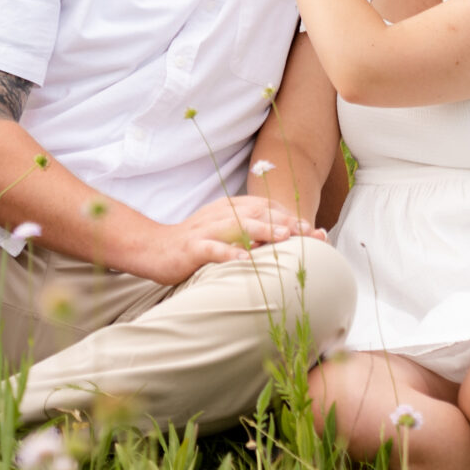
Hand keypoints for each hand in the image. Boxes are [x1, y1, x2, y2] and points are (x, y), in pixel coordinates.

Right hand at [129, 195, 324, 285]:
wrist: (155, 248)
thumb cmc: (197, 243)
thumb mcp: (226, 232)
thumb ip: (252, 233)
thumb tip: (286, 241)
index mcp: (232, 209)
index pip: (267, 209)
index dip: (292, 218)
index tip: (315, 232)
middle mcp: (222, 215)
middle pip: (258, 214)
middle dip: (285, 222)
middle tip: (310, 233)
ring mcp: (207, 230)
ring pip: (237, 226)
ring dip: (262, 230)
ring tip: (284, 237)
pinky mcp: (192, 247)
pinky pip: (212, 249)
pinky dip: (229, 253)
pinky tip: (245, 260)